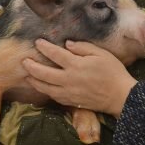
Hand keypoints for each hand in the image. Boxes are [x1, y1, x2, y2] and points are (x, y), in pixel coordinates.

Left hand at [22, 39, 136, 117]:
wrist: (120, 96)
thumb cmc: (113, 72)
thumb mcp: (101, 54)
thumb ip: (83, 47)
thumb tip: (67, 44)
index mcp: (76, 65)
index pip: (55, 54)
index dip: (45, 47)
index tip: (37, 42)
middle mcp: (69, 79)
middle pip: (44, 73)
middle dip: (32, 66)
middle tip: (24, 61)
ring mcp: (68, 92)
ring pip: (45, 87)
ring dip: (34, 80)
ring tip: (27, 75)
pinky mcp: (71, 102)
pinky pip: (53, 96)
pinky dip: (44, 91)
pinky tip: (41, 87)